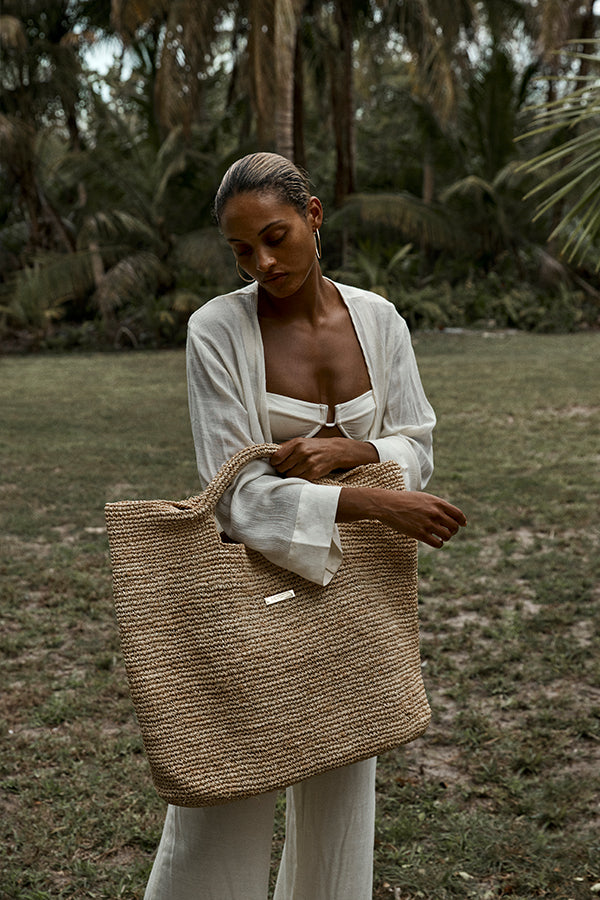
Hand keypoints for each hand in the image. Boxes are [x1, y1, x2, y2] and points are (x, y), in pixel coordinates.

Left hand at [270, 437, 377, 480]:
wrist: (336, 451)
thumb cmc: (316, 446)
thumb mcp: (301, 442)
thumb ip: (286, 448)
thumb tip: (271, 455)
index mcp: (297, 443)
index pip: (276, 458)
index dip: (275, 463)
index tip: (277, 463)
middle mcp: (302, 452)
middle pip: (281, 468)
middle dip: (282, 469)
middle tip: (287, 468)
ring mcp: (308, 463)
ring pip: (289, 475)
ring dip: (290, 475)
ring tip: (296, 470)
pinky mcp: (314, 473)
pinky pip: (299, 479)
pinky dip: (298, 478)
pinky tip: (303, 473)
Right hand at [337, 486, 466, 548]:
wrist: (387, 504)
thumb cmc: (404, 500)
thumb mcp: (423, 498)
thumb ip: (436, 505)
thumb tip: (449, 514)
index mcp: (437, 502)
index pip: (458, 514)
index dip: (462, 521)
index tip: (462, 524)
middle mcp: (435, 513)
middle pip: (454, 526)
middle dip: (453, 530)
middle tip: (448, 532)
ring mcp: (428, 524)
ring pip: (447, 536)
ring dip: (446, 537)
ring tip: (440, 536)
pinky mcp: (420, 534)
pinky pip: (437, 543)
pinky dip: (439, 544)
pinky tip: (435, 541)